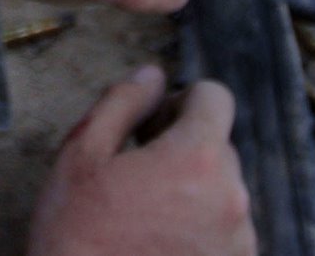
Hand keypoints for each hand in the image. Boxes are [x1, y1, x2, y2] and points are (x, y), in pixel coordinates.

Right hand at [28, 65, 255, 255]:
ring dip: (193, 193)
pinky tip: (158, 246)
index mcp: (197, 158)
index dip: (181, 101)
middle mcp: (231, 198)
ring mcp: (238, 243)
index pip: (215, 97)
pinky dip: (199, 231)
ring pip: (222, 192)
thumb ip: (124, 102)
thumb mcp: (82, 153)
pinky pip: (225, 233)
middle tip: (137, 174)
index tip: (152, 126)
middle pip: (219, 146)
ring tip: (145, 218)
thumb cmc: (76, 234)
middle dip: (183, 148)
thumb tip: (154, 75)